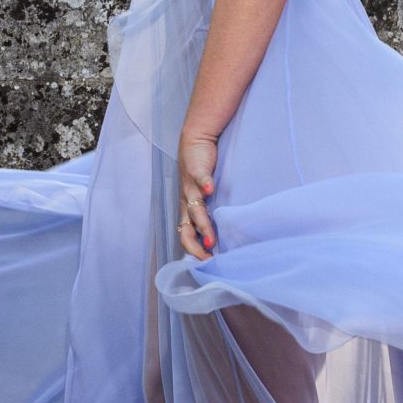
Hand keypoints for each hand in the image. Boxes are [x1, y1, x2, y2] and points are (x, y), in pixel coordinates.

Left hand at [177, 130, 218, 259]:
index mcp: (187, 207)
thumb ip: (207, 209)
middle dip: (195, 245)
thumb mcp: (201, 193)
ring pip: (195, 209)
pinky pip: (201, 179)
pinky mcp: (197, 170)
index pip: (185, 234)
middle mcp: (187, 200)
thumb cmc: (200, 170)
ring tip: (211, 239)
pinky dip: (205, 185)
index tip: (206, 262)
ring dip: (203, 225)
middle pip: (186, 227)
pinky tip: (210, 190)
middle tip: (207, 257)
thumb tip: (217, 229)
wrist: (194, 140)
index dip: (193, 249)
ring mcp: (191, 186)